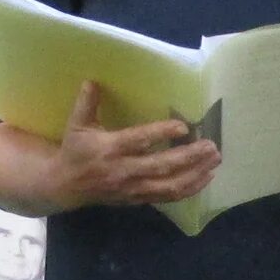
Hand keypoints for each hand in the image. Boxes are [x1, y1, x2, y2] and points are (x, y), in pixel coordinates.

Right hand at [50, 82, 220, 208]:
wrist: (65, 186)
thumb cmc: (74, 151)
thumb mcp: (76, 125)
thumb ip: (86, 103)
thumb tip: (92, 81)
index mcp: (109, 149)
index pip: (138, 141)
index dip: (161, 134)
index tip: (183, 127)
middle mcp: (123, 170)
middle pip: (161, 166)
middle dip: (188, 157)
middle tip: (211, 146)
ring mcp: (132, 188)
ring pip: (169, 185)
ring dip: (195, 174)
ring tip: (214, 160)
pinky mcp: (138, 199)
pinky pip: (167, 197)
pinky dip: (189, 189)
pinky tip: (206, 177)